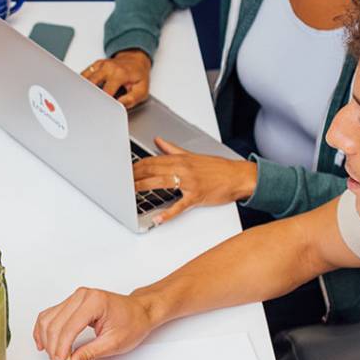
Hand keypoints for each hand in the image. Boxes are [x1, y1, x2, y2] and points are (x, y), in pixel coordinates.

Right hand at [32, 286, 156, 359]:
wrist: (140, 311)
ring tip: (52, 356)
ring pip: (48, 318)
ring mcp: (75, 297)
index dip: (61, 348)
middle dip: (53, 346)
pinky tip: (43, 342)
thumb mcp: (114, 343)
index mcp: (94, 302)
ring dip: (46, 338)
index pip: (69, 327)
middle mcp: (82, 296)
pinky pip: (51, 314)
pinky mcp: (72, 302)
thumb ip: (90, 353)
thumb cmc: (133, 322)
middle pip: (55, 323)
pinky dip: (44, 329)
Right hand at [81, 49, 151, 107]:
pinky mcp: (95, 65)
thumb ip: (132, 99)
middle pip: (91, 85)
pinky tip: (86, 90)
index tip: (102, 109)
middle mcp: (108, 68)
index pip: (106, 92)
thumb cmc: (138, 76)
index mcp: (120, 74)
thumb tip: (119, 105)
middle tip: (93, 106)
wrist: (136, 61)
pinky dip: (82, 83)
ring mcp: (101, 65)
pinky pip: (83, 75)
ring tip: (88, 99)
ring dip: (85, 90)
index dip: (103, 103)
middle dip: (91, 97)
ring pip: (84, 79)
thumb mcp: (142, 90)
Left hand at [133, 138, 257, 224]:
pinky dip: (168, 213)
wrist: (238, 177)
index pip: (152, 160)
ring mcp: (190, 182)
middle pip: (153, 169)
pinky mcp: (197, 196)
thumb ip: (173, 149)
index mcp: (181, 159)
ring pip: (162, 182)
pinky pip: (180, 205)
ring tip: (130, 193)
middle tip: (121, 181)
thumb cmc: (217, 169)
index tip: (124, 169)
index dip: (136, 165)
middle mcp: (183, 168)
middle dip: (135, 175)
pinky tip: (158, 218)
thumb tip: (158, 141)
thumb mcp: (193, 156)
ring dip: (144, 187)